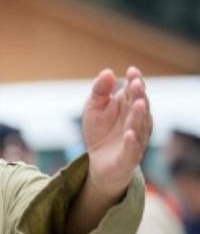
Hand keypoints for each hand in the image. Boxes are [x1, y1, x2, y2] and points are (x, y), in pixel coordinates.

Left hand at [82, 66, 151, 200]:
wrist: (98, 162)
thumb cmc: (100, 131)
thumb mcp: (94, 107)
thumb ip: (100, 91)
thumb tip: (108, 72)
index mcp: (130, 107)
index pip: (135, 91)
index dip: (135, 81)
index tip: (132, 71)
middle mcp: (137, 121)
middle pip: (140, 106)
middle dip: (139, 95)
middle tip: (136, 84)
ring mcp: (135, 139)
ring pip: (139, 126)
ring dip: (139, 115)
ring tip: (138, 103)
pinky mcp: (128, 157)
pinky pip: (132, 149)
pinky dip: (131, 142)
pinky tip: (129, 134)